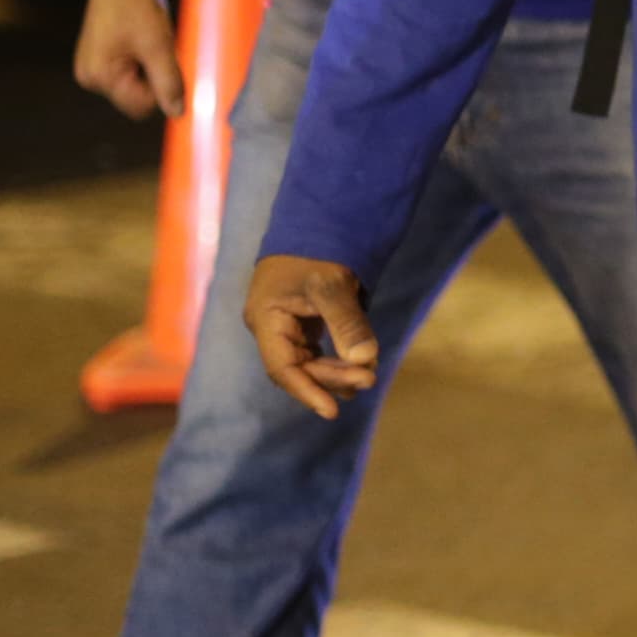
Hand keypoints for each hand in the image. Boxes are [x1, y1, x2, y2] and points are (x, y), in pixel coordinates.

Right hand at [74, 0, 184, 120]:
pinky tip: (141, 37)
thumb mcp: (159, 46)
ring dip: (150, 68)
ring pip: (135, 85)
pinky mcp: (99, 58)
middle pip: (137, 98)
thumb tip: (177, 114)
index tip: (166, 61)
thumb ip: (169, 83)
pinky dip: (141, 59)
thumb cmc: (137, 5)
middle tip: (157, 46)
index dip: (162, 89)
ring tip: (148, 39)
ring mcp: (92, 67)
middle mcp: (90, 77)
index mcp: (99, 76)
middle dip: (154, 78)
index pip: (142, 107)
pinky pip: (128, 72)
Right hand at [247, 255, 379, 418]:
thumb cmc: (317, 252)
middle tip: (369, 379)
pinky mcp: (302, 323)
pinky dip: (339, 360)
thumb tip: (366, 358)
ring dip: (338, 372)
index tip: (332, 412)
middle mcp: (272, 328)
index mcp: (267, 320)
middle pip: (299, 368)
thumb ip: (347, 321)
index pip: (282, 368)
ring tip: (368, 376)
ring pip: (310, 362)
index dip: (307, 391)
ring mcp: (286, 326)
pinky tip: (362, 366)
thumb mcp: (332, 285)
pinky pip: (318, 351)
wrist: (316, 224)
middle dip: (333, 378)